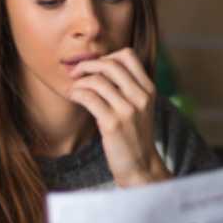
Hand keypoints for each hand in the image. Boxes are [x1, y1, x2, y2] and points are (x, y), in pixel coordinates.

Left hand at [68, 47, 170, 186]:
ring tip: (73, 89)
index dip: (107, 56)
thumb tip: (101, 68)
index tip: (95, 67)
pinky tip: (74, 98)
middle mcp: (140, 97)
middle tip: (76, 73)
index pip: (128, 55)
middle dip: (87, 65)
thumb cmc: (135, 137)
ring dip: (79, 82)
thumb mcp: (140, 108)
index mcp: (148, 90)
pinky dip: (76, 93)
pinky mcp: (113, 124)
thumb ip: (128, 88)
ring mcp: (128, 111)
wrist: (141, 167)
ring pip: (97, 80)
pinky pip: (89, 97)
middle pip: (110, 64)